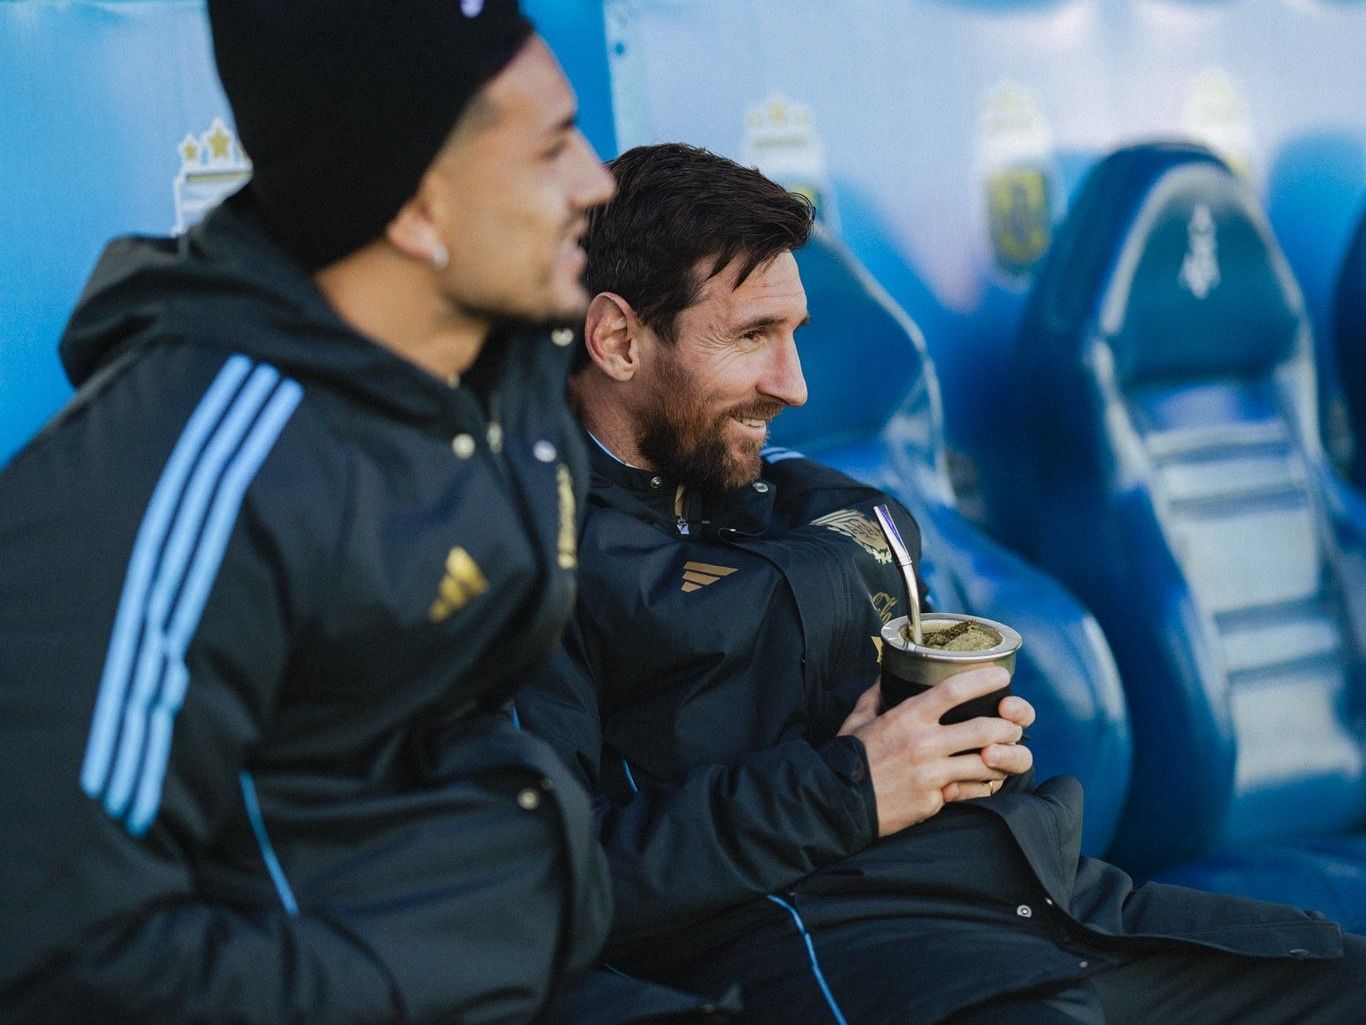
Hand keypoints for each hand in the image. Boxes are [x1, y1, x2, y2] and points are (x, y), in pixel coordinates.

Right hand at [838, 667, 1030, 836]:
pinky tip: (986, 780)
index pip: (954, 691)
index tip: (1001, 676)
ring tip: (1008, 755)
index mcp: (906, 717)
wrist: (837, 803)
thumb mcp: (857, 719)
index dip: (983, 681)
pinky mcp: (934, 801)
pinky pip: (969, 791)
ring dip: (1003, 759)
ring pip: (985, 764)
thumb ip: (875, 696)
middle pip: (984, 729)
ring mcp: (931, 775)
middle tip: (1014, 725)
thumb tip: (885, 680)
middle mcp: (923, 744)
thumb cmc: (848, 758)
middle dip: (1008, 727)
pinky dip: (982, 785)